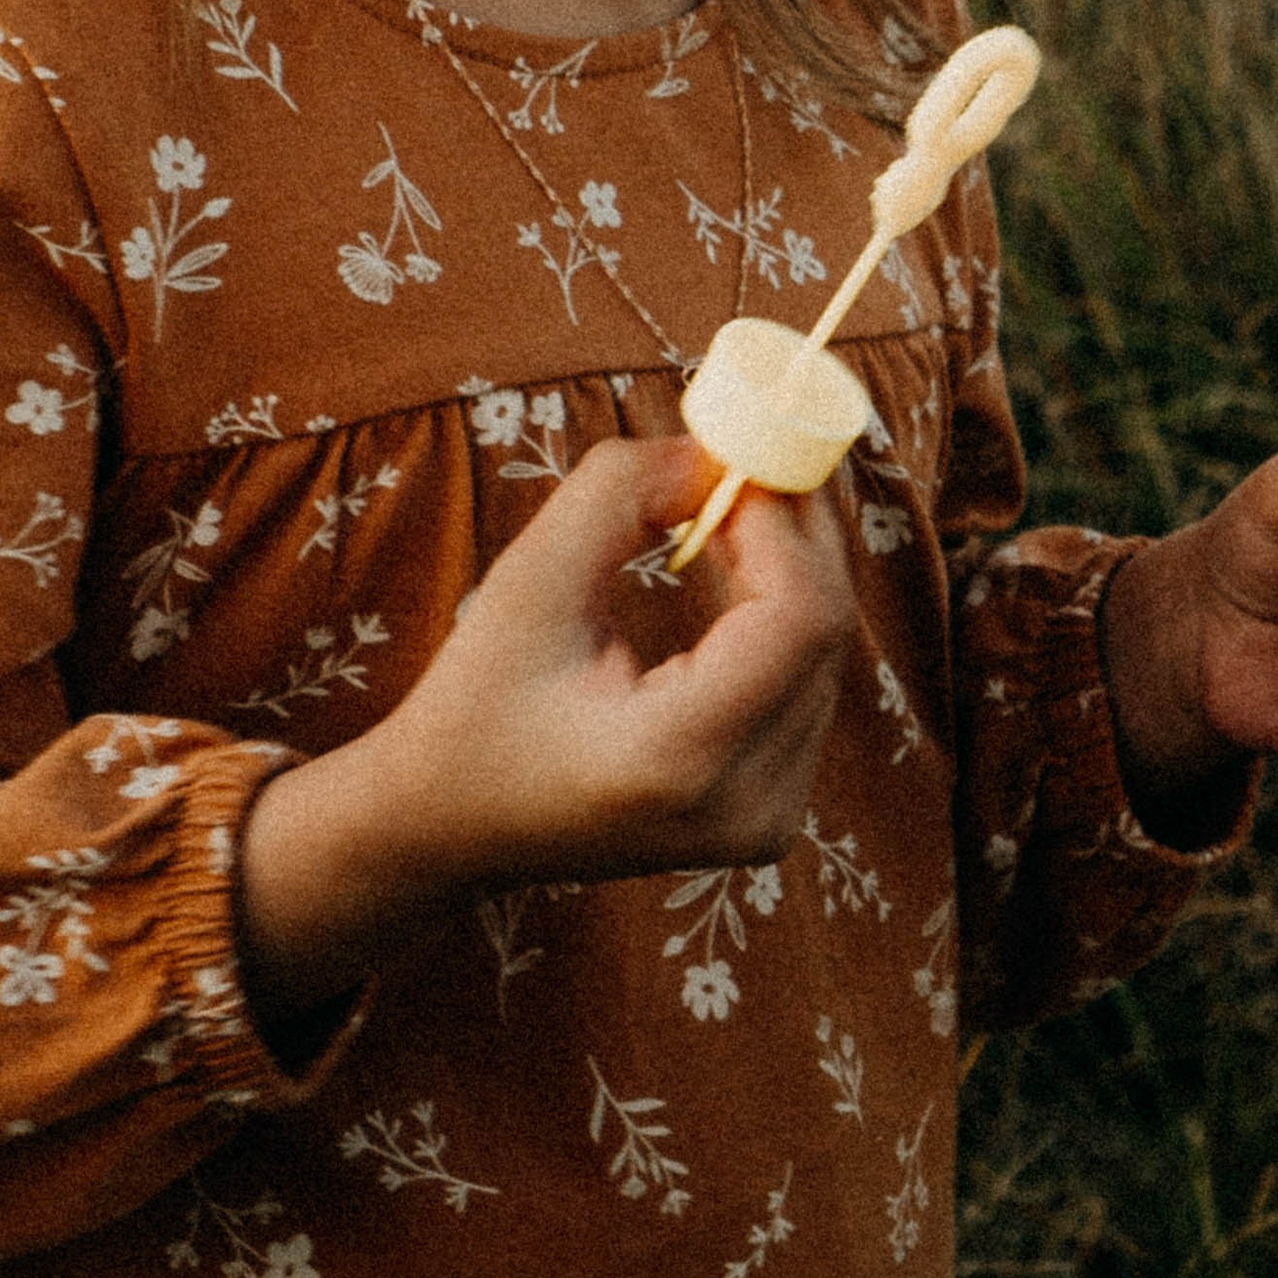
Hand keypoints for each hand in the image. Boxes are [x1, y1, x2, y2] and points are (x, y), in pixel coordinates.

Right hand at [239, 433, 853, 1023]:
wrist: (450, 826)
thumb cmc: (476, 703)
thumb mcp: (528, 581)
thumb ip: (621, 492)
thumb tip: (718, 451)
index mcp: (678, 762)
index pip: (798, 617)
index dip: (781, 520)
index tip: (737, 456)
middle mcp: (744, 808)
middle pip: (824, 629)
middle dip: (792, 525)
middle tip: (748, 452)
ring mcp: (765, 822)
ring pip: (827, 649)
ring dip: (790, 560)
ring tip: (728, 505)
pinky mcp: (770, 814)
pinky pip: (809, 680)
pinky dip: (784, 607)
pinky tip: (740, 564)